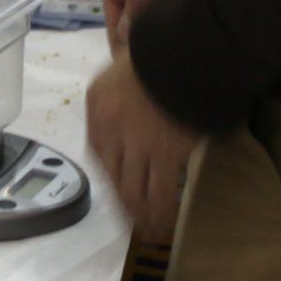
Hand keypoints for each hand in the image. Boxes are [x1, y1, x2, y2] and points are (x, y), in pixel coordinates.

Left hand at [86, 52, 196, 238]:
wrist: (183, 51)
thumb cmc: (157, 52)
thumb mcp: (125, 60)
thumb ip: (122, 86)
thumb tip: (126, 99)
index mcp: (97, 102)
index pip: (98, 149)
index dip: (109, 174)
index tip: (116, 187)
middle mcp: (109, 126)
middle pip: (113, 173)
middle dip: (121, 202)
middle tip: (129, 220)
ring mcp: (135, 143)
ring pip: (133, 189)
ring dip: (139, 213)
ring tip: (148, 229)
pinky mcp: (163, 155)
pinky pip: (160, 191)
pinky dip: (161, 210)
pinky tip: (165, 221)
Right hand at [105, 0, 199, 49]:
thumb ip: (138, 2)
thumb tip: (122, 35)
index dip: (114, 28)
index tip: (124, 58)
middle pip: (134, 3)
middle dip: (137, 29)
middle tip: (147, 59)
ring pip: (156, 3)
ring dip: (157, 24)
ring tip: (166, 50)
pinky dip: (176, 15)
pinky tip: (184, 32)